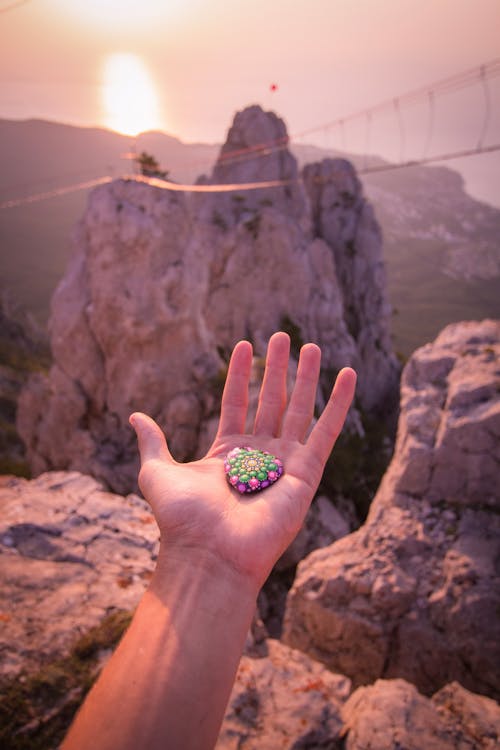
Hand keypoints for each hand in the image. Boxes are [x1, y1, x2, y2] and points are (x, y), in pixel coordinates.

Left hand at [130, 332, 355, 589]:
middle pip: (271, 402)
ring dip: (307, 378)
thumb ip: (153, 442)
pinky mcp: (307, 473)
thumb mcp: (157, 472)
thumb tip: (135, 417)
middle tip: (281, 336)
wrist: (208, 553)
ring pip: (300, 410)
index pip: (237, 402)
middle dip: (276, 369)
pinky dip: (339, 404)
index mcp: (228, 453)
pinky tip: (348, 376)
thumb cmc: (182, 519)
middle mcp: (259, 455)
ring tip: (312, 346)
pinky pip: (327, 432)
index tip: (243, 345)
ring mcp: (285, 463)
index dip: (240, 374)